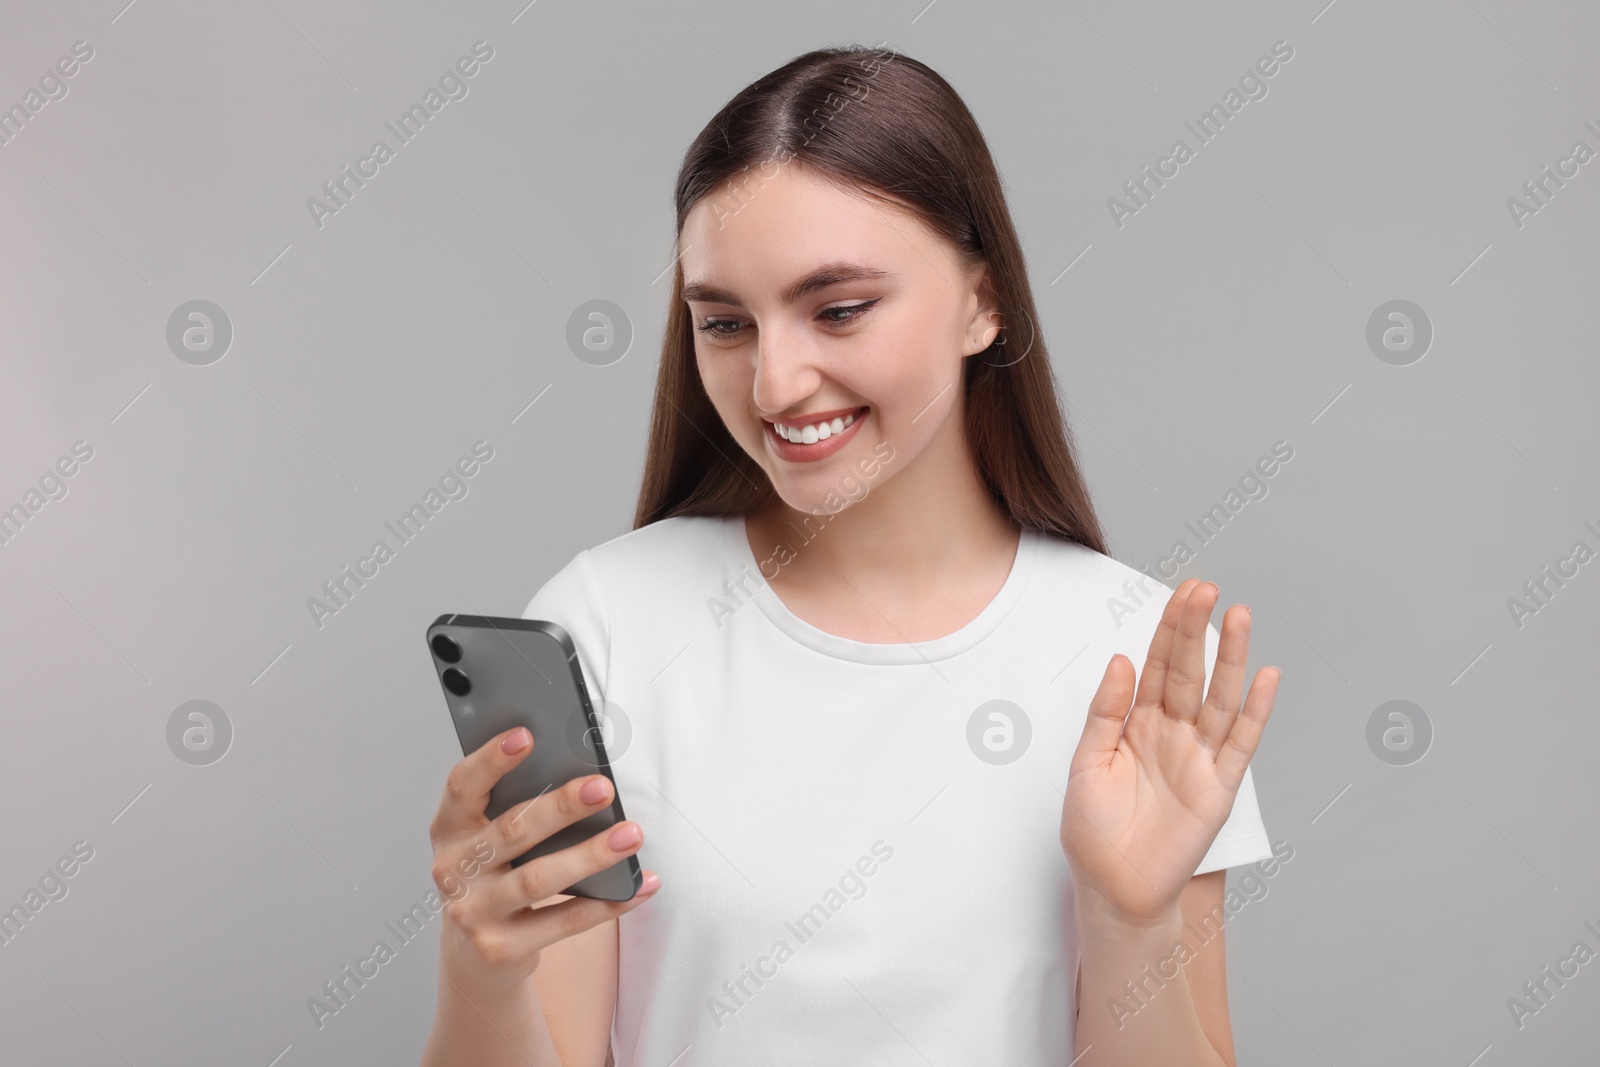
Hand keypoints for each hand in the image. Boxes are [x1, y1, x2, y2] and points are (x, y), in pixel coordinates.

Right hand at [428, 727, 659, 998]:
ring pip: (539, 879)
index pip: (462, 787)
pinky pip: (565, 922)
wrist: (476, 955)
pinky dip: (609, 904)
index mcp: (449, 830)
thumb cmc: (494, 875)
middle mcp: (454, 870)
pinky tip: (640, 885)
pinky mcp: (501, 948)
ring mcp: (474, 913)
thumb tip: (580, 774)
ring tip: (631, 834)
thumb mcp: (488, 839)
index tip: (527, 735)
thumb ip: (515, 807)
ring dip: (591, 855)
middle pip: (512, 831)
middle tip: (604, 788)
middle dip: (561, 808)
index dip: (491, 760)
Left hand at [1060, 579, 1278, 925]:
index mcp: (1136, 723)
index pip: (1157, 664)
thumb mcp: (1085, 763)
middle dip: (1196, 629)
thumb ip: (1105, 712)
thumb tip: (1121, 660)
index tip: (1182, 590)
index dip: (1169, 628)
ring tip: (1240, 615)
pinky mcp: (1219, 788)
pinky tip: (1265, 677)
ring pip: (1219, 698)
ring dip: (1231, 658)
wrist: (1112, 888)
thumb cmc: (1092, 830)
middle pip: (1189, 671)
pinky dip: (1255, 711)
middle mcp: (1172, 733)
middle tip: (1206, 588)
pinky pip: (1241, 743)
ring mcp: (1198, 758)